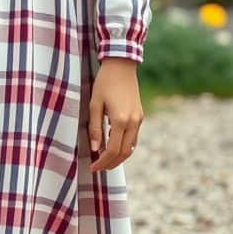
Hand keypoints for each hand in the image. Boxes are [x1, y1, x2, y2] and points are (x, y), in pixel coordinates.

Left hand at [88, 58, 142, 172]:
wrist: (121, 65)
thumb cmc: (104, 83)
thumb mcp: (94, 104)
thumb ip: (94, 128)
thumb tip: (95, 149)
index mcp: (120, 120)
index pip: (112, 150)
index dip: (102, 162)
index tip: (92, 167)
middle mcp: (133, 122)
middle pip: (123, 153)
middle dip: (111, 163)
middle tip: (98, 168)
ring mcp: (138, 120)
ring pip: (131, 148)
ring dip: (118, 157)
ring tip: (104, 160)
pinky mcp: (140, 116)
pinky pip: (134, 138)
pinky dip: (124, 146)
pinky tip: (113, 146)